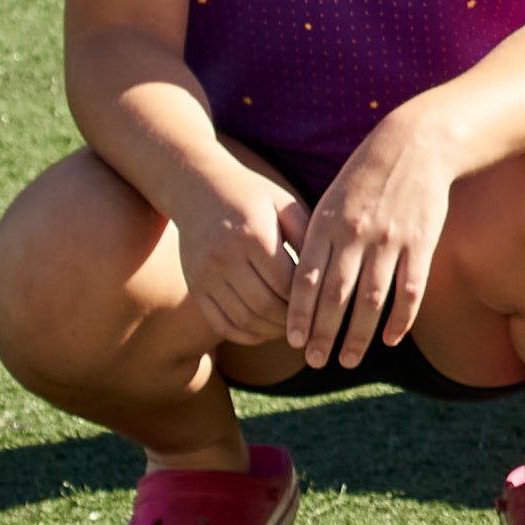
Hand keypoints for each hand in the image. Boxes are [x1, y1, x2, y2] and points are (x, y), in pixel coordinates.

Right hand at [172, 157, 309, 349]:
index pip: (287, 282)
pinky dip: (246, 335)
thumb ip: (307, 237)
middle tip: (312, 322)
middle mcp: (225, 257)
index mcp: (254, 235)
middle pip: (265, 305)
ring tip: (292, 328)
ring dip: (271, 331)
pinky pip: (221, 324)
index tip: (324, 302)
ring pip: (243, 320)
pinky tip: (265, 330)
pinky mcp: (195, 287)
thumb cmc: (253, 197)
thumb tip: (329, 274)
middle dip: (292, 320)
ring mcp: (205, 275)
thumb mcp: (284, 205)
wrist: (199, 189)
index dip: (308, 299)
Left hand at [278, 112, 459, 370]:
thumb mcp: (330, 200)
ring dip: (358, 336)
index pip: (305, 280)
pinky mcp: (421, 243)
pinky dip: (399, 319)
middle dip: (323, 335)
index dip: (298, 315)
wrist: (415, 144)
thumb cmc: (366, 175)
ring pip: (371, 301)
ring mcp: (390, 241)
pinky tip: (390, 339)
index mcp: (326, 224)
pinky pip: (409, 290)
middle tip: (316, 362)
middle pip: (335, 297)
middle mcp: (355, 236)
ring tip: (348, 359)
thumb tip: (300, 285)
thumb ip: (316, 239)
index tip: (294, 342)